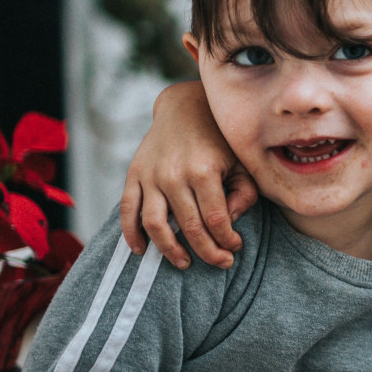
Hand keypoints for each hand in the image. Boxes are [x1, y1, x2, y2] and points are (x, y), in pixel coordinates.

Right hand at [118, 80, 257, 268]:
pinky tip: (141, 250)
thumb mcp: (242, 162)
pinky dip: (131, 234)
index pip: (216, 220)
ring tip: (184, 263)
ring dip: (169, 250)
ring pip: (155, 225)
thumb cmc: (220, 139)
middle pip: (190, 227)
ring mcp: (151, 175)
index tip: (235, 248)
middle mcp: (174, 175)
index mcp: (204, 171)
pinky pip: (127, 210)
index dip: (227, 240)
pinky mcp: (134, 174)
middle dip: (207, 251)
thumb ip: (244, 193)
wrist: (185, 107)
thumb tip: (230, 222)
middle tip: (220, 263)